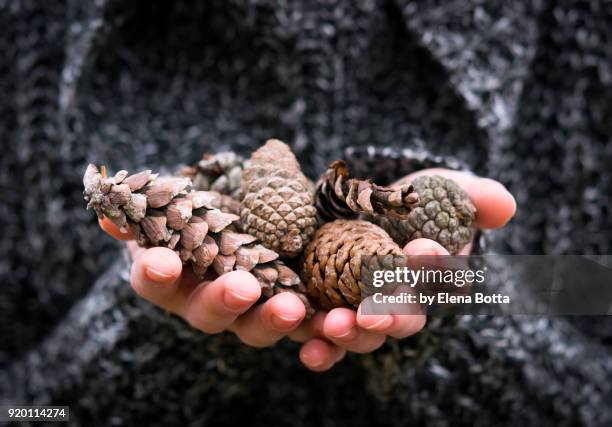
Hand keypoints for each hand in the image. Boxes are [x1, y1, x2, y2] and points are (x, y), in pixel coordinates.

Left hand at [99, 168, 514, 371]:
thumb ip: (448, 199)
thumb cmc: (338, 197)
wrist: (254, 180)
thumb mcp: (398, 190)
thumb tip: (505, 204)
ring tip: (266, 289)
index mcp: (341, 299)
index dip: (394, 311)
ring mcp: (234, 298)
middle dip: (339, 330)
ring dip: (257, 313)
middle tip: (350, 317)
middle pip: (319, 335)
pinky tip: (164, 259)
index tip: (402, 288)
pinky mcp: (182, 278)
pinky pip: (168, 289)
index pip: (381, 320)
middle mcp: (291, 308)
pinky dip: (165, 276)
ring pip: (243, 324)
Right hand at [100, 219, 307, 349]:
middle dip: (224, 302)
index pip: (155, 280)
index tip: (159, 260)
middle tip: (242, 288)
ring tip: (295, 308)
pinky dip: (325, 336)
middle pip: (211, 314)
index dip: (155, 273)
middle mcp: (210, 302)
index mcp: (176, 276)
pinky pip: (309, 333)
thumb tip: (109, 213)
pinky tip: (337, 326)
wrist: (250, 216)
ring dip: (277, 321)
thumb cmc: (206, 209)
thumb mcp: (182, 201)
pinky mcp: (296, 312)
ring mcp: (252, 312)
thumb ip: (152, 207)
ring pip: (259, 328)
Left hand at [287, 168, 515, 370]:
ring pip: (364, 334)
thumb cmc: (412, 201)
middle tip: (374, 312)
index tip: (422, 247)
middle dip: (391, 316)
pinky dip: (321, 350)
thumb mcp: (441, 190)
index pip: (444, 279)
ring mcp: (363, 312)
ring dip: (352, 334)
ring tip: (336, 326)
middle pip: (404, 318)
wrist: (359, 204)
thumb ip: (472, 197)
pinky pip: (325, 340)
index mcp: (433, 276)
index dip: (436, 268)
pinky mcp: (327, 313)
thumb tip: (503, 204)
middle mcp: (402, 302)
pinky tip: (311, 351)